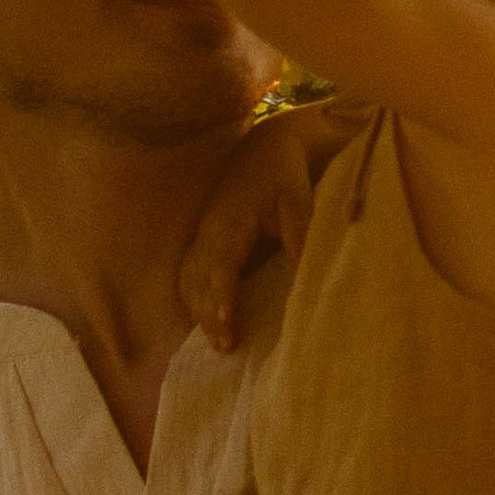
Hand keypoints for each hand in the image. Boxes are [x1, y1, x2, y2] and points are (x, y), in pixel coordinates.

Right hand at [179, 109, 335, 352]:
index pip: (221, 263)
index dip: (222, 293)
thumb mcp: (298, 202)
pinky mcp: (203, 240)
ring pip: (190, 279)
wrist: (266, 147)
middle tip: (226, 346)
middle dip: (209, 313)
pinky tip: (204, 322)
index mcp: (231, 221)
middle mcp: (209, 230)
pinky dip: (193, 299)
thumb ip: (301, 237)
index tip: (227, 319)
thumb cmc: (285, 176)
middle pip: (200, 278)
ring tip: (219, 343)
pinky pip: (188, 274)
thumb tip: (306, 277)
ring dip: (199, 311)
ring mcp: (202, 235)